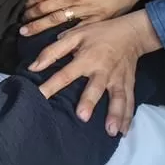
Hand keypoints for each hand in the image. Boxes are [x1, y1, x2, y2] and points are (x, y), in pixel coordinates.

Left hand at [30, 11, 161, 136]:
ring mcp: (117, 79)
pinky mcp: (128, 84)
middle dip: (89, 101)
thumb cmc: (99, 33)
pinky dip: (128, 117)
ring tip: (112, 131)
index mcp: (86, 58)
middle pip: (96, 87)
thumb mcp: (75, 35)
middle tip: (83, 117)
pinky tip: (123, 131)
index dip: (52, 85)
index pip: (66, 74)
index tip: (40, 97)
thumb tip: (33, 67)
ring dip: (115, 114)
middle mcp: (103, 70)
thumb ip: (53, 51)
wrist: (131, 32)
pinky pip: (129, 101)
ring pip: (118, 97)